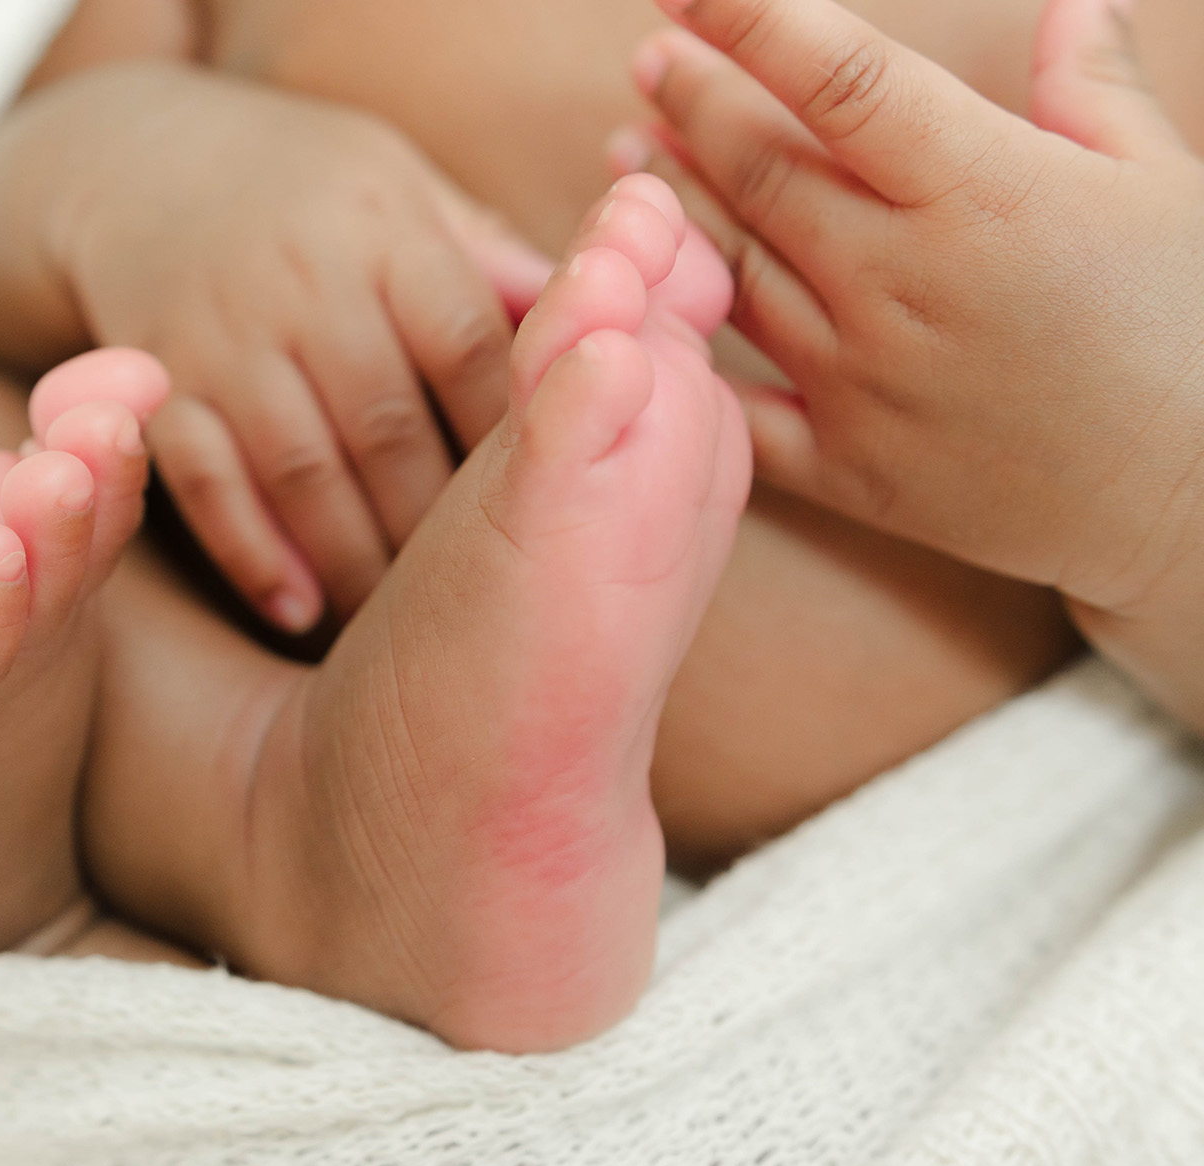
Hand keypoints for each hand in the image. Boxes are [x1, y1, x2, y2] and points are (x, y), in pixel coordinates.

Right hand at [28, 64, 553, 628]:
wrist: (145, 164)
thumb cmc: (316, 190)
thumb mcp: (408, 189)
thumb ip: (492, 263)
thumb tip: (613, 316)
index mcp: (387, 234)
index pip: (469, 347)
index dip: (515, 435)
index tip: (552, 507)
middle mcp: (306, 286)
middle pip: (388, 427)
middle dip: (439, 527)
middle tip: (487, 603)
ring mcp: (226, 339)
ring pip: (301, 472)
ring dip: (354, 560)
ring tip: (400, 626)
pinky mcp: (159, 383)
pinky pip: (204, 483)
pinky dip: (253, 553)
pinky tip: (300, 612)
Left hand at [616, 0, 1203, 728]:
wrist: (1192, 502)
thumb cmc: (1191, 329)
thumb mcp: (1164, 188)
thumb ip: (1094, 92)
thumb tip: (1070, 2)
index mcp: (986, 194)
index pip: (838, 79)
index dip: (748, 20)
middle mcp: (905, 283)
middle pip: (762, 170)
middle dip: (693, 102)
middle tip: (650, 61)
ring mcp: (865, 381)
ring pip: (734, 271)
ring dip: (671, 206)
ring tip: (630, 151)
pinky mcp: (846, 467)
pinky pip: (735, 400)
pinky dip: (682, 346)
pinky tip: (643, 297)